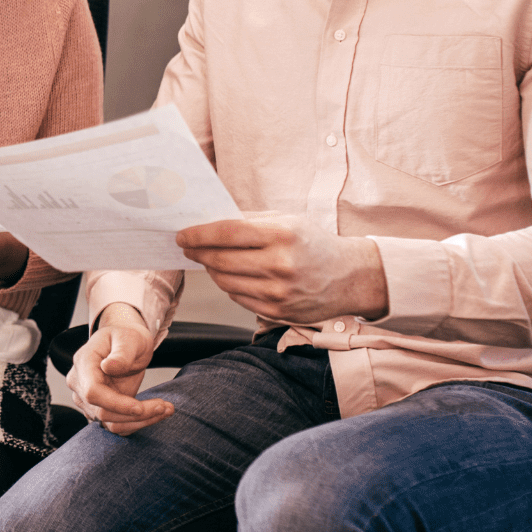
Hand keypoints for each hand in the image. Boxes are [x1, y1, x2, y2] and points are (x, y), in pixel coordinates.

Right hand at [67, 303, 172, 434]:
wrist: (126, 345)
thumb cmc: (127, 337)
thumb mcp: (130, 338)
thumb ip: (121, 353)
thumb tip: (108, 367)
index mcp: (84, 362)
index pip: (93, 392)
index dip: (116, 404)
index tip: (140, 407)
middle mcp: (80, 384)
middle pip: (102, 412)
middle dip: (136, 415)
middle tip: (165, 406)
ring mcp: (87, 400)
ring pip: (110, 423)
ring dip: (140, 422)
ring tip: (166, 409)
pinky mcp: (100, 409)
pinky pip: (117, 425)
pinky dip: (138, 423)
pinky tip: (156, 413)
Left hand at [176, 213, 387, 324]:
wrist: (349, 277)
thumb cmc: (313, 243)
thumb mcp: (288, 220)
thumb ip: (250, 220)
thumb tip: (209, 222)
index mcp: (282, 234)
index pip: (227, 232)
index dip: (199, 234)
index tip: (182, 235)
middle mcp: (280, 264)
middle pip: (220, 259)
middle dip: (198, 252)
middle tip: (188, 247)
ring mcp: (278, 291)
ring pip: (225, 281)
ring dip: (212, 269)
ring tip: (210, 260)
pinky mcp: (277, 311)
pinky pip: (237, 297)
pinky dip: (229, 285)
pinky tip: (231, 275)